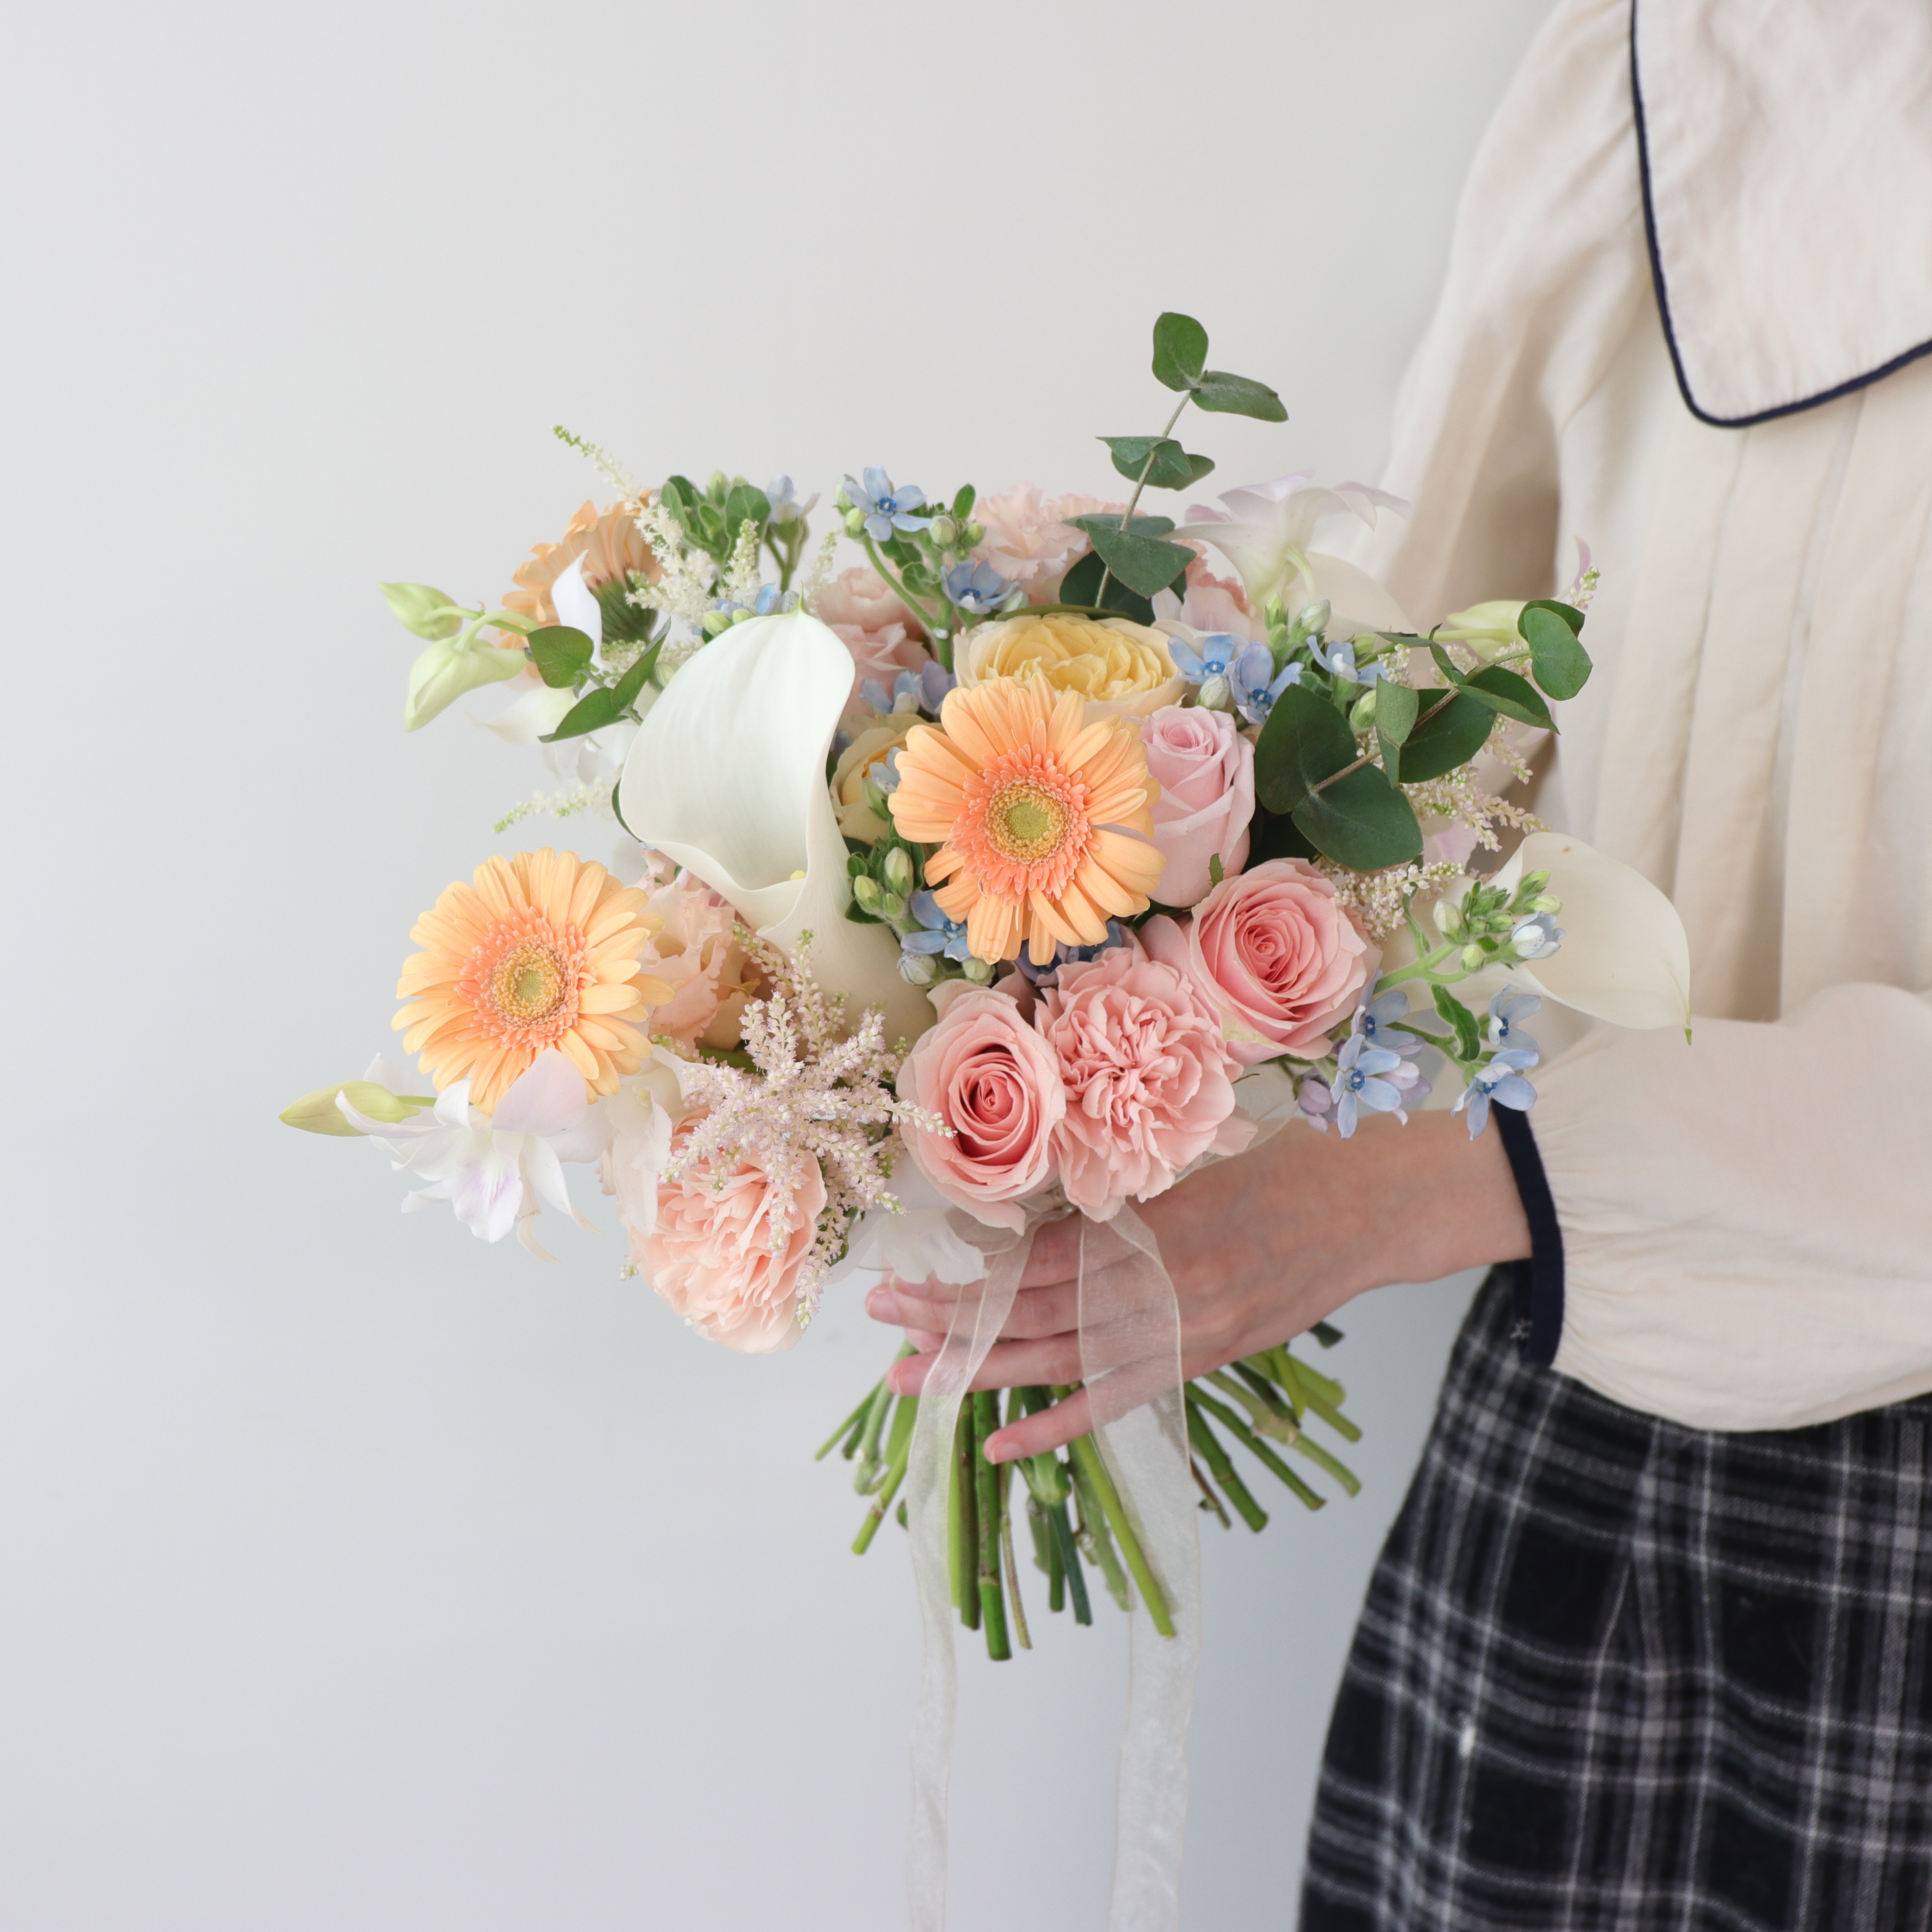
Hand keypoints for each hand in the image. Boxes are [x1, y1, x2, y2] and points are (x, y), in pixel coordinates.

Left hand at [865, 1107, 1529, 1459]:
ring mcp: (1177, 1329)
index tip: (911, 1278)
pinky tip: (1000, 1444)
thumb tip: (1028, 1243)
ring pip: (1058, 1358)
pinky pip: (1114, 1400)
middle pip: (1029, 1310)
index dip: (969, 1275)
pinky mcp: (1201, 1360)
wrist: (1363, 1206)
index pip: (1033, 1261)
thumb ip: (1110, 1216)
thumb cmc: (1273, 1172)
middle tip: (882, 1325)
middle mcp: (1152, 1281)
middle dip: (949, 1321)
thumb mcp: (1181, 1176)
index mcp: (1142, 1225)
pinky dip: (1055, 1426)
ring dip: (979, 1370)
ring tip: (911, 1379)